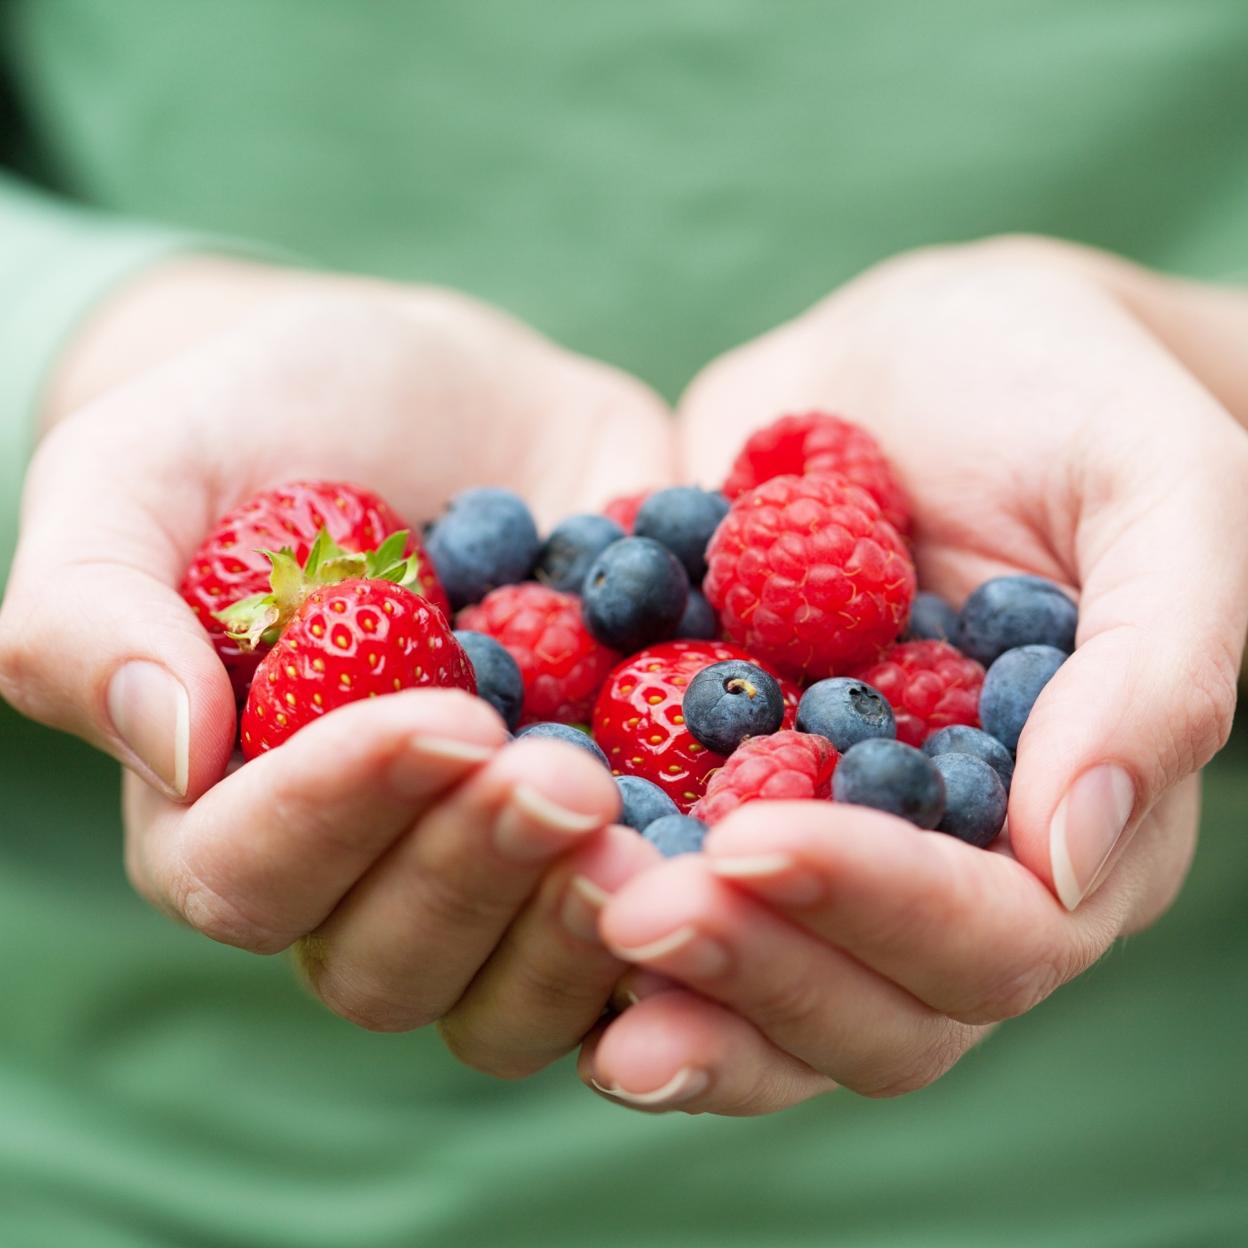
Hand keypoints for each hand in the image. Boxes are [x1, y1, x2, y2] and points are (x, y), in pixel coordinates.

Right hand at [0, 261, 668, 1072]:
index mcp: (229, 806)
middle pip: (399, 960)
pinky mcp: (620, 824)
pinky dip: (705, 892)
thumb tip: (170, 746)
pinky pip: (661, 913)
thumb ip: (96, 602)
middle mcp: (366, 868)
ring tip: (651, 824)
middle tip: (564, 775)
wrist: (450, 396)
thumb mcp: (149, 462)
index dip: (340, 816)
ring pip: (528, 983)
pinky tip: (759, 825)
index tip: (440, 716)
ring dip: (587, 926)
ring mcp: (501, 863)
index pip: (251, 876)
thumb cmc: (276, 418)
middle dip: (479, 874)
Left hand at [579, 237, 1247, 1113]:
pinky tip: (502, 874)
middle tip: (628, 908)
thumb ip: (1161, 664)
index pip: (997, 935)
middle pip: (867, 1007)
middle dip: (750, 966)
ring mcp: (824, 843)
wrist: (910, 361)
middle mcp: (947, 868)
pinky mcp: (714, 794)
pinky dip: (584, 904)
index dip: (881, 906)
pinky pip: (659, 887)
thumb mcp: (1157, 485)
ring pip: (755, 984)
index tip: (756, 839)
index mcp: (1072, 822)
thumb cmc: (1066, 396)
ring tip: (557, 909)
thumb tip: (1075, 858)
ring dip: (659, 975)